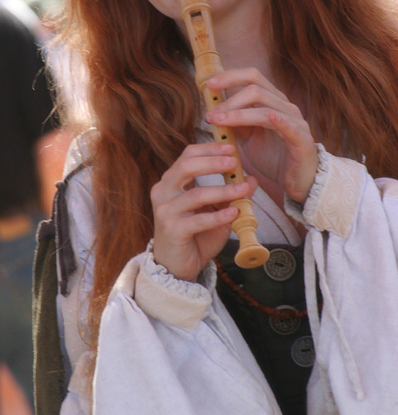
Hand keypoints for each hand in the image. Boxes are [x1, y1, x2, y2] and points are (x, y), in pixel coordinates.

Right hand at [150, 142, 256, 281]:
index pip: (187, 155)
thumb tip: (251, 178)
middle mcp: (163, 192)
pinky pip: (198, 220)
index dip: (209, 149)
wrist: (177, 267)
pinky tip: (234, 212)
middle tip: (235, 161)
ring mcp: (165, 211)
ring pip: (196, 194)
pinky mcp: (171, 230)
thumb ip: (230, 194)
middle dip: (213, 162)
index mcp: (171, 182)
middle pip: (186, 167)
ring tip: (243, 189)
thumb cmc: (195, 236)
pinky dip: (218, 216)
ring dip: (222, 191)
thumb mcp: (216, 211)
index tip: (231, 148)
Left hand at [205, 68, 317, 203]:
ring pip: (265, 109)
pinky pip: (290, 127)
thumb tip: (214, 110)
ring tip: (219, 122)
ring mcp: (295, 121)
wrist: (297, 180)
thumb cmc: (273, 156)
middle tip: (211, 114)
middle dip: (229, 100)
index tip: (209, 85)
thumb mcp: (248, 137)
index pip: (252, 77)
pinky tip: (270, 118)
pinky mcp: (302, 139)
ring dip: (238, 114)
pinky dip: (280, 121)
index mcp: (272, 100)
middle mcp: (284, 106)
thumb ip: (235, 122)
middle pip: (256, 89)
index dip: (230, 77)